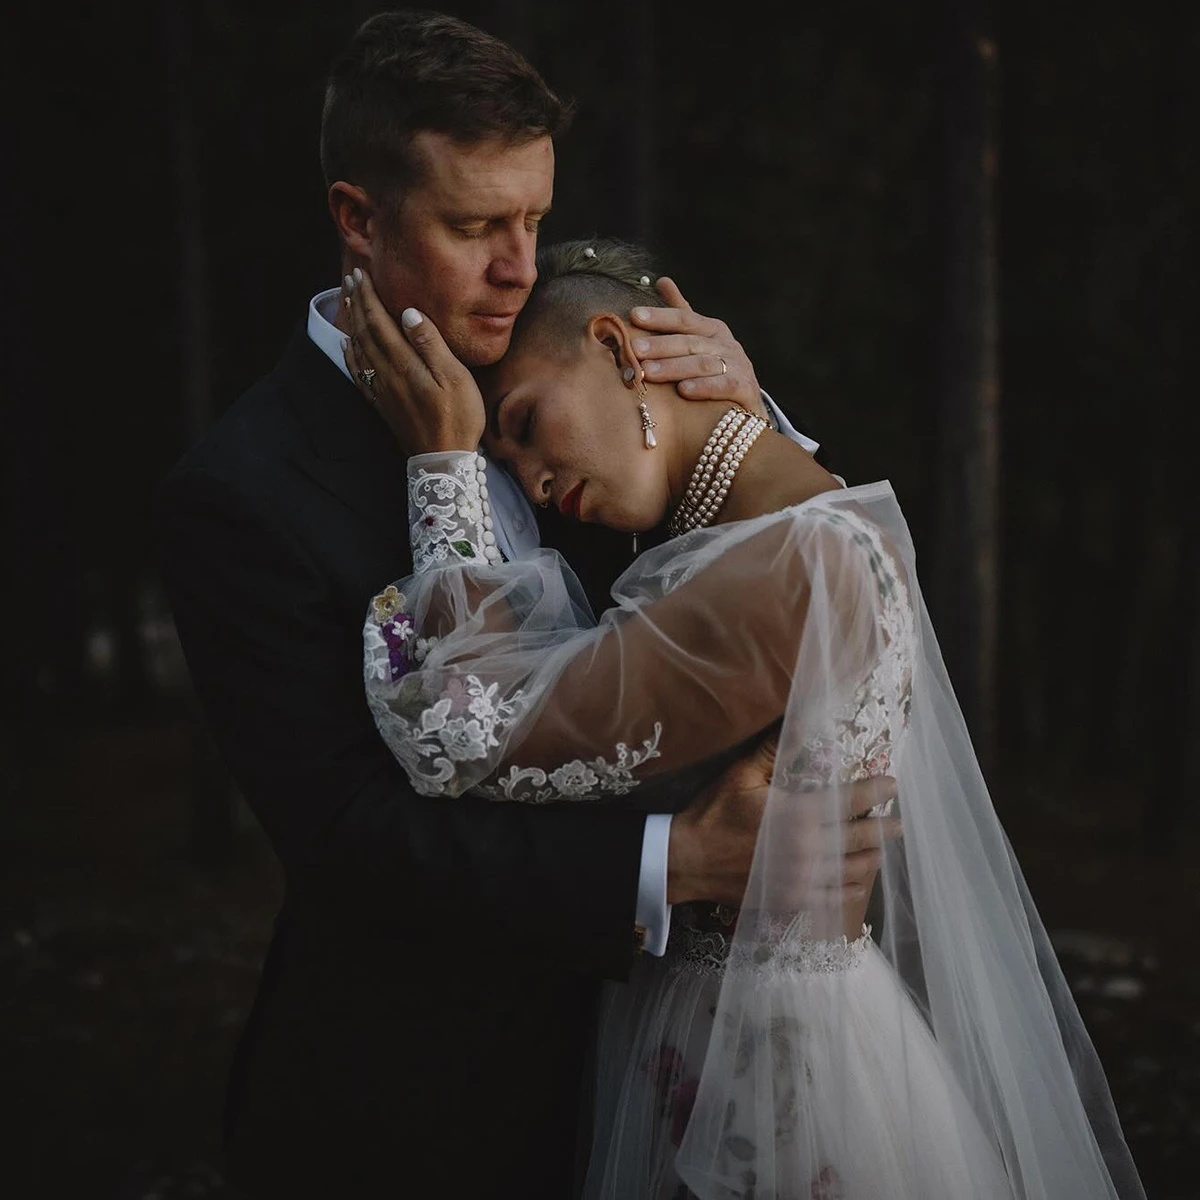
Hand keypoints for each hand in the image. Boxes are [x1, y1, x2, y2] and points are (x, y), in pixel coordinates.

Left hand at [342, 267, 484, 453]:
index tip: (363, 274)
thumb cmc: (458, 418)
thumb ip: (430, 344)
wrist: (443, 460)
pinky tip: (348, 345)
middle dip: (357, 303)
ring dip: (352, 323)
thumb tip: (409, 313)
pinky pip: (359, 374)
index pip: (380, 322)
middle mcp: (387, 374)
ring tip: (348, 302)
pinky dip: (350, 355)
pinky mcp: (382, 405)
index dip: (370, 297)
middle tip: (352, 279)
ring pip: (359, 349)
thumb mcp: (455, 378)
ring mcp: (382, 391)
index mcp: (404, 363)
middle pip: (366, 332)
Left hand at [630, 277, 767, 418]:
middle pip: (690, 342)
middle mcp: (726, 344)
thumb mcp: (699, 341)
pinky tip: (683, 390)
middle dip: (660, 345)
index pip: (683, 319)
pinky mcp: (745, 389)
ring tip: (648, 372)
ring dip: (674, 367)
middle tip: (634, 349)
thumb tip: (662, 280)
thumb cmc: (715, 371)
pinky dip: (704, 387)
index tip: (634, 315)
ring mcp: (738, 366)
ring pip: (703, 364)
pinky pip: (724, 385)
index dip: (659, 316)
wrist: (745, 408)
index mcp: (712, 330)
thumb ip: (681, 313)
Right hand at [667, 737, 900, 913]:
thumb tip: (801, 716)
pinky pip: (834, 899)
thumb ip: (774, 749)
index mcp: (798, 815)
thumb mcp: (741, 774)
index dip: (877, 791)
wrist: (686, 861)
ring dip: (872, 857)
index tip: (893, 784)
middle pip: (862, 838)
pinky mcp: (793, 900)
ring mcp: (804, 879)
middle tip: (900, 823)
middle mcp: (809, 849)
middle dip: (885, 828)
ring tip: (882, 849)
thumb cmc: (713, 813)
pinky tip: (857, 883)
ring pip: (853, 869)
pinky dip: (850, 889)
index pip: (851, 801)